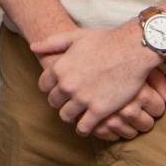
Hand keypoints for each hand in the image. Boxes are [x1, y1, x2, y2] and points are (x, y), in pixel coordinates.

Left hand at [30, 24, 162, 135]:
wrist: (132, 50)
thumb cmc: (105, 40)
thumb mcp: (75, 36)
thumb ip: (51, 43)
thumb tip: (33, 47)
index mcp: (59, 68)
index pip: (43, 86)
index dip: (50, 87)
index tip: (58, 89)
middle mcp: (67, 85)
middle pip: (54, 102)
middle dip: (60, 102)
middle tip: (69, 101)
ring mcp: (83, 99)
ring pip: (66, 116)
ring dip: (70, 116)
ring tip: (77, 114)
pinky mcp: (99, 110)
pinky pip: (84, 127)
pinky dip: (83, 129)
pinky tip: (87, 125)